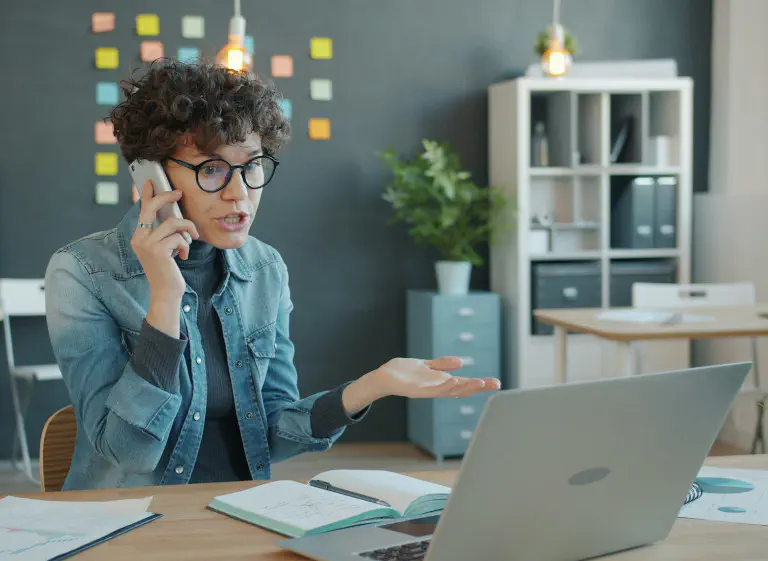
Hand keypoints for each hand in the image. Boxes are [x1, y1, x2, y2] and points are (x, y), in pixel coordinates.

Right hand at [131, 179, 198, 299]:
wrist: (166, 292)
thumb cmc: (168, 269)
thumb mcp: (165, 248)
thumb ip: (165, 233)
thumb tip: (174, 215)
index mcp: (139, 236)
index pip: (142, 210)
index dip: (147, 195)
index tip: (151, 181)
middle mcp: (139, 238)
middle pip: (151, 208)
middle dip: (166, 198)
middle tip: (179, 193)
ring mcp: (146, 244)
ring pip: (172, 223)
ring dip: (187, 229)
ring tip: (191, 239)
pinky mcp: (157, 251)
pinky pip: (178, 237)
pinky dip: (186, 245)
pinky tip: (183, 256)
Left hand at [342, 356, 500, 414]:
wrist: (383, 377)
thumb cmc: (404, 372)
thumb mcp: (427, 365)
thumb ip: (443, 364)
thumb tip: (461, 362)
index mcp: (440, 383)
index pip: (464, 384)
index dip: (480, 384)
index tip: (496, 382)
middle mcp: (436, 388)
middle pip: (461, 389)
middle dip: (479, 387)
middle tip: (496, 384)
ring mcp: (427, 390)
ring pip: (449, 390)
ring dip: (465, 387)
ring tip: (480, 382)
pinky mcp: (416, 389)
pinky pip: (432, 389)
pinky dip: (444, 386)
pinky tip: (454, 381)